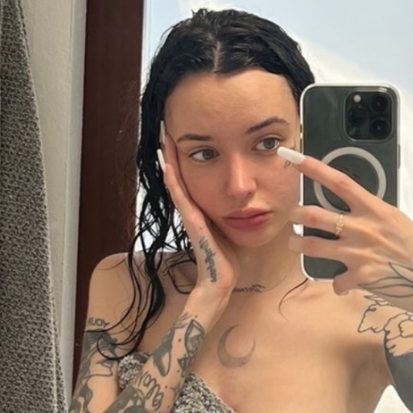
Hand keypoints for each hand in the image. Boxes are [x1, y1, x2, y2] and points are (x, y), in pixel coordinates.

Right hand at [158, 128, 236, 305]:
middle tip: (167, 132)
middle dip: (174, 155)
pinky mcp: (192, 223)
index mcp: (202, 210)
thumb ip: (234, 214)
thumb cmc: (228, 258)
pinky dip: (174, 182)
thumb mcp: (233, 228)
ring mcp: (190, 216)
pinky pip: (181, 198)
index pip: (192, 179)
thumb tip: (248, 201)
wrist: (220, 280)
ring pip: (176, 183)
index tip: (184, 139)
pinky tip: (168, 167)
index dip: (187, 159)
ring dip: (169, 162)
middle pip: (180, 176)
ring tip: (164, 141)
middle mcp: (192, 210)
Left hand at [281, 147, 412, 306]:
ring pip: (313, 246)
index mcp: (373, 209)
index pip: (339, 181)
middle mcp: (363, 228)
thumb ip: (369, 213)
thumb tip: (349, 211)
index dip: (314, 168)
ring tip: (295, 243)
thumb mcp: (394, 220)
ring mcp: (359, 252)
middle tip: (293, 215)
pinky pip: (336, 281)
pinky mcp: (360, 276)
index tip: (294, 158)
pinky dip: (337, 284)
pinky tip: (342, 284)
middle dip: (296, 214)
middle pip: (316, 215)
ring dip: (299, 244)